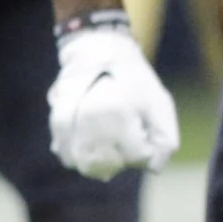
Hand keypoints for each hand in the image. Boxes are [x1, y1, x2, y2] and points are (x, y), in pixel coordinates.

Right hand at [47, 27, 178, 179]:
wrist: (99, 53)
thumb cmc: (135, 82)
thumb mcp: (160, 103)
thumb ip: (164, 138)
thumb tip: (153, 168)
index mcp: (120, 111)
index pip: (137, 156)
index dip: (145, 149)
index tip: (144, 130)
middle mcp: (91, 118)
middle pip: (109, 166)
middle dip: (124, 159)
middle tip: (128, 138)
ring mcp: (71, 122)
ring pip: (86, 166)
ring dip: (102, 163)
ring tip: (111, 141)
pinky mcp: (57, 125)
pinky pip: (67, 157)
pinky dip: (80, 158)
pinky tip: (92, 143)